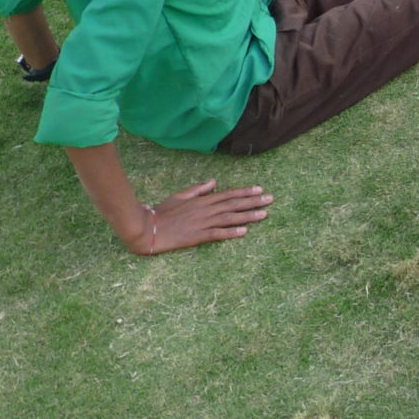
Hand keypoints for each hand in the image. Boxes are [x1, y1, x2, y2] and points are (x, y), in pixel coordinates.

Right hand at [129, 179, 271, 254]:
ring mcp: (202, 223)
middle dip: (253, 201)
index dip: (245, 191)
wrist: (148, 228)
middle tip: (271, 199)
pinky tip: (244, 232)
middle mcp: (206, 209)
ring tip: (264, 214)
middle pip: (233, 204)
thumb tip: (214, 182)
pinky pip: (217, 234)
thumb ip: (199, 189)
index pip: (228, 194)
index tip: (260, 189)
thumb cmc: (162, 212)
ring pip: (230, 218)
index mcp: (202, 200)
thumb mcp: (180, 195)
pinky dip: (231, 232)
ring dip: (248, 216)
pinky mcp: (197, 236)